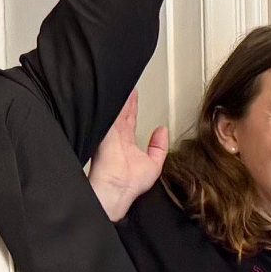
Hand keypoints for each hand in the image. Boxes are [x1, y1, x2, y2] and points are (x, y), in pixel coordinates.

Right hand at [88, 93, 168, 222]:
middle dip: (127, 98)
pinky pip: (112, 113)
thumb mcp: (154, 164)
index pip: (129, 120)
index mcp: (125, 143)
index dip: (132, 108)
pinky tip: (120, 90)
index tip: (134, 96)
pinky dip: (116, 103)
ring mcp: (111, 133)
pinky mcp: (107, 132)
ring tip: (125, 80)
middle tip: (129, 83)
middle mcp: (117, 137)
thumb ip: (159, 147)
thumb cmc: (131, 184)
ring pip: (117, 109)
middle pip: (123, 112)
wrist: (118, 190)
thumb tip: (163, 130)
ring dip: (122, 97)